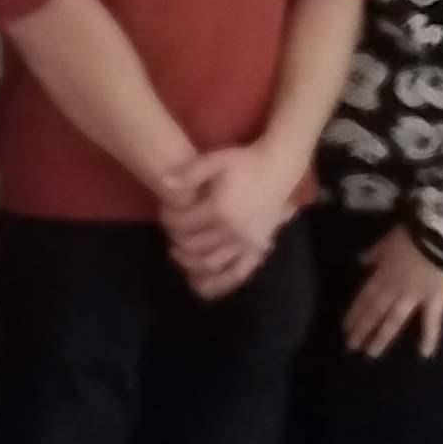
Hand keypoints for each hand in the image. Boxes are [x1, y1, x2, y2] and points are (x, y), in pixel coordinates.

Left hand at [160, 142, 298, 298]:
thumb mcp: (216, 160)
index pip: (182, 224)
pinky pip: (237, 273)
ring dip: (190, 262)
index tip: (165, 212)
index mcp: (220, 209)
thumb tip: (163, 184)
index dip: (168, 219)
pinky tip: (203, 284)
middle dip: (176, 239)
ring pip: (210, 263)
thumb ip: (189, 173)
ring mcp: (247, 243)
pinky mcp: (257, 249)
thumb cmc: (245, 161)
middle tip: (171, 231)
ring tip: (180, 253)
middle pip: (193, 245)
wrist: (279, 167)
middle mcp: (233, 231)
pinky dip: (219, 283)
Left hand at [343, 227, 442, 357]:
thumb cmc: (413, 233)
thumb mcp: (388, 240)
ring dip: (382, 337)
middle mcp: (394, 289)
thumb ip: (374, 252)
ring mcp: (414, 296)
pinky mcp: (435, 299)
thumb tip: (360, 260)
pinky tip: (424, 355)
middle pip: (375, 311)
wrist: (440, 233)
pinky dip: (430, 337)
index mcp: (383, 273)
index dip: (354, 312)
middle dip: (362, 329)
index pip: (365, 297)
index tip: (345, 328)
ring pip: (394, 320)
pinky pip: (432, 321)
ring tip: (371, 354)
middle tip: (351, 347)